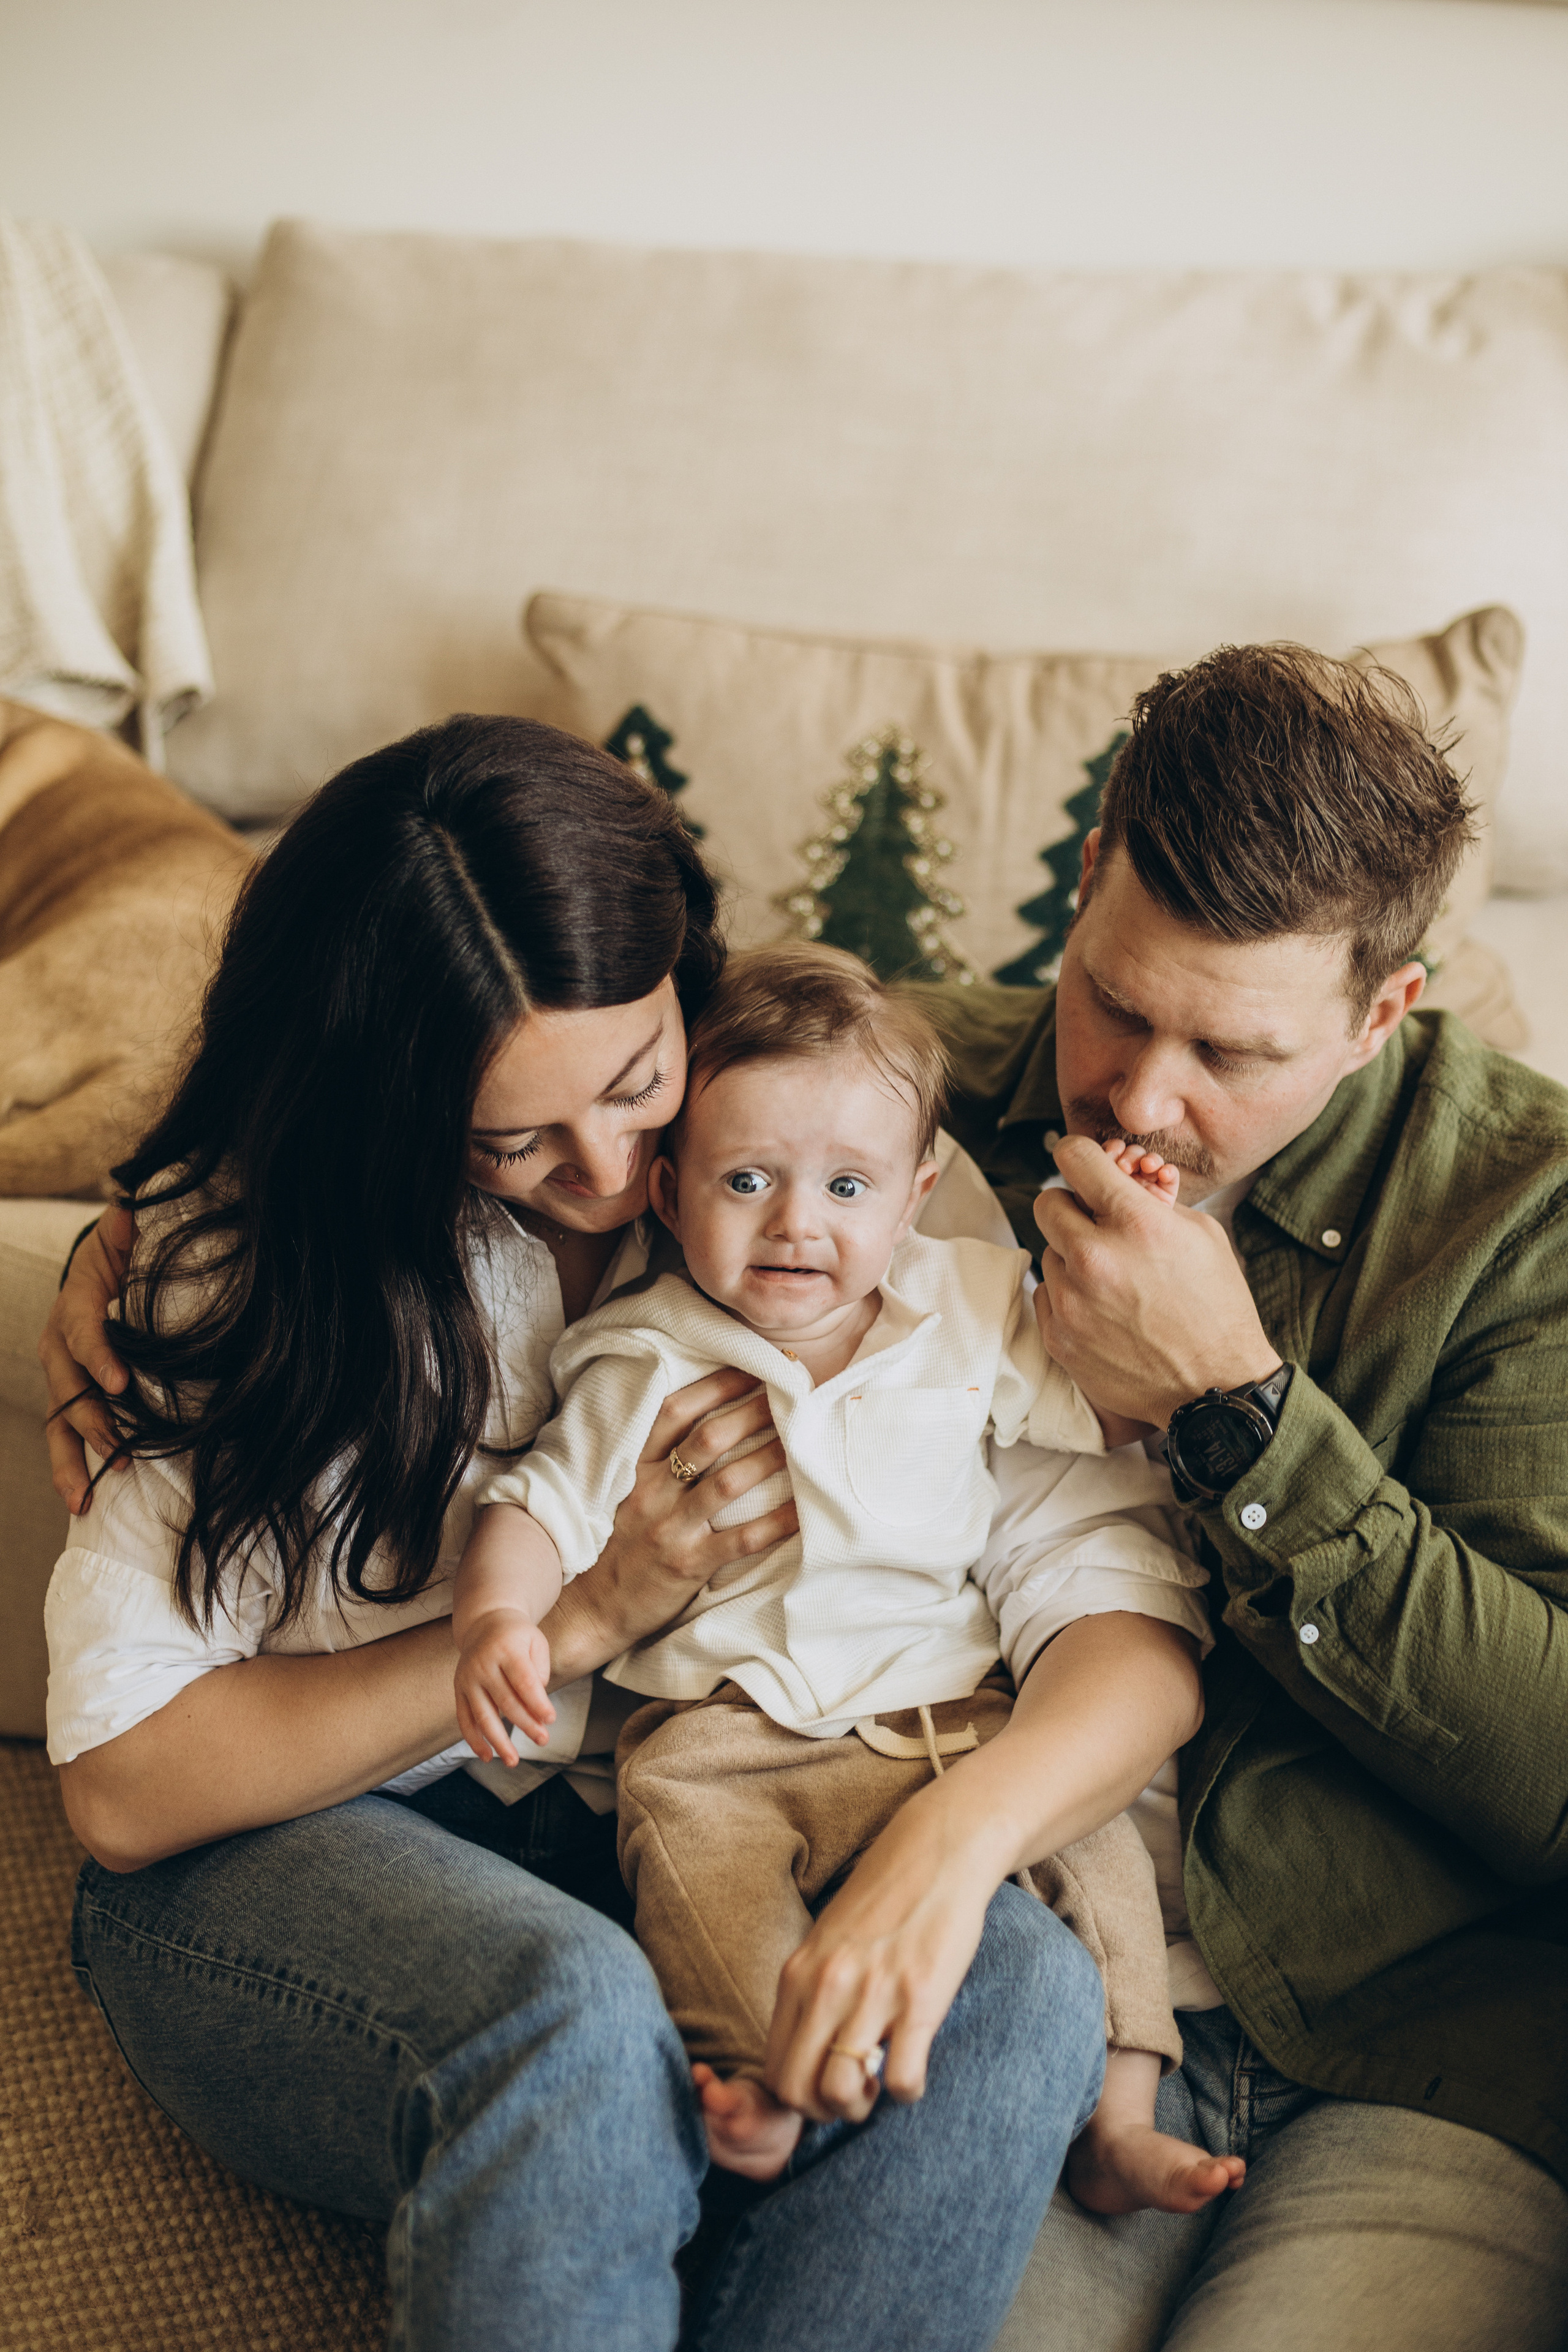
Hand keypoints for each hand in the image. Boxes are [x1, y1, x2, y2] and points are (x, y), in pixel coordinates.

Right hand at [39, 1201, 134, 1513]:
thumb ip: (128, 1224)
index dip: (99, 1356)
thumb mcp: (127, 1232)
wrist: (106, 1265)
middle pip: (68, 1387)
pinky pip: (66, 1435)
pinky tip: (83, 1501)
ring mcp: (62, 1374)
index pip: (83, 1330)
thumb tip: (129, 1204)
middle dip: (90, 1421)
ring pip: (59, 1421)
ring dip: (71, 1460)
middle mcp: (60, 1343)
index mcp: (76, 1303)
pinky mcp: (72, 1396)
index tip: (121, 1384)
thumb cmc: (126, 1251)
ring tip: (84, 1499)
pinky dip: (73, 1467)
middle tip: (116, 1449)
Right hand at [454, 1607, 555, 1767]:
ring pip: (483, 1716)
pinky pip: (464, 1719)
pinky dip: (474, 1740)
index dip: (537, 1702)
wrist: (485, 1623)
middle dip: (526, 1724)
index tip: (550, 1719)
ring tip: (513, 1761)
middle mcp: (483, 1664)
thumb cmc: (517, 1636)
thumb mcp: (536, 1642)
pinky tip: (487, 1756)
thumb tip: (537, 1705)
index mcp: (506, 1649)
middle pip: (506, 1701)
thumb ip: (539, 1671)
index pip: (523, 1681)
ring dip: (498, 1741)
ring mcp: (467, 1678)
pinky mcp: (458, 1690)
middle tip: (543, 1740)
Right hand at [540, 1368, 799, 1683]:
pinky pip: (743, 1539)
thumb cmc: (610, 1547)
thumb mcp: (618, 1494)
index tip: (749, 1367)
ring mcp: (670, 1528)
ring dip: (770, 1455)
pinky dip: (778, 1522)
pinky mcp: (689, 1564)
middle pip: (708, 1439)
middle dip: (752, 1411)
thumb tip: (696, 1424)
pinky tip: (806, 1509)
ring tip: (803, 1438)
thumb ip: (650, 1462)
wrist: (586, 1609)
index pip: (674, 1413)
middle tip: (789, 1392)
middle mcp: (650, 1491)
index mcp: (633, 1469)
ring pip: (728, 1481)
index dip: (714, 1386)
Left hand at [764, 1789, 1001, 2126]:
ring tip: (879, 2080)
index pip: (772, 2069)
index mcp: (799, 1974)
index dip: (797, 2096)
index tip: (825, 2084)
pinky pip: (901, 2081)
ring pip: (840, 2094)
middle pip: (796, 2092)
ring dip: (862, 2107)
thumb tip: (805, 2047)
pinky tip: (915, 2067)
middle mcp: (827, 1986)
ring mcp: (871, 1994)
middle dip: (823, 2111)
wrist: (939, 1851)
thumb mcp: (828, 1940)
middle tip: (853, 2094)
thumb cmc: (885, 1899)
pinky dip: (907, 2090)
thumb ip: (812, 1989)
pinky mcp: (919, 1999)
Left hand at [1034, 1135, 1278, 1426]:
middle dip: (1073, 1206)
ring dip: (1073, 1256)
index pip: (1075, 1157)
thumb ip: (1150, 1200)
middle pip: (1048, 1202)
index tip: (1084, 1164)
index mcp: (1135, 1223)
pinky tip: (1102, 1309)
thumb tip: (1117, 1179)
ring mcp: (1071, 1301)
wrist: (1216, 1387)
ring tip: (1112, 1278)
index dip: (1080, 1155)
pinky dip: (1068, 1295)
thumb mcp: (1200, 1235)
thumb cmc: (1216, 1307)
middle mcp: (1095, 1258)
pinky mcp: (1058, 1336)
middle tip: (1097, 1223)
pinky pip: (1045, 1294)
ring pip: (1049, 1252)